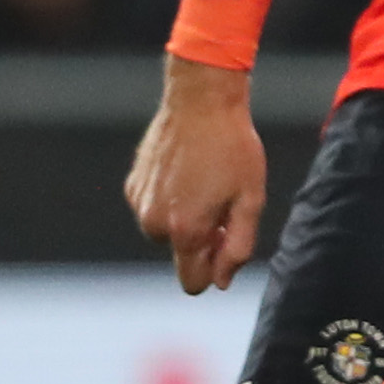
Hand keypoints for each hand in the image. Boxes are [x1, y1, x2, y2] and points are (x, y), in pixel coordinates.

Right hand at [130, 53, 269, 292]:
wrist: (201, 100)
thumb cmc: (233, 147)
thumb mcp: (250, 200)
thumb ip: (238, 247)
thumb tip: (221, 282)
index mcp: (184, 231)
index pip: (193, 283)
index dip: (214, 269)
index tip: (227, 241)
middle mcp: (154, 222)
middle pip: (181, 254)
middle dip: (201, 239)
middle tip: (223, 201)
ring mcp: (140, 202)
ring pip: (166, 230)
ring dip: (186, 217)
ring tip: (207, 181)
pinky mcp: (133, 184)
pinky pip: (154, 207)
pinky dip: (170, 198)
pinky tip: (188, 169)